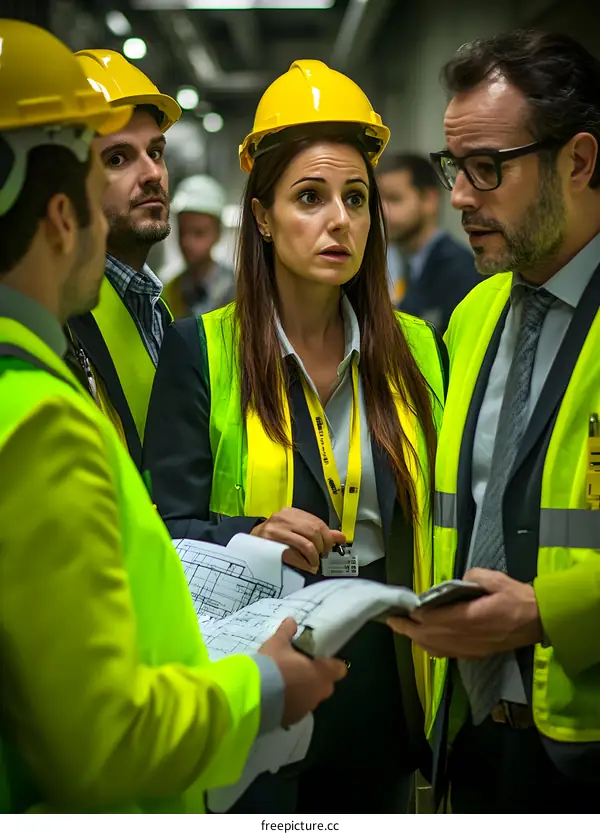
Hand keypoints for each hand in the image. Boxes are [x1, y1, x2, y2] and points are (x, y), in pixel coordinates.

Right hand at [251, 507, 345, 573]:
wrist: (250, 544)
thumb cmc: (275, 538)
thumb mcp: (296, 530)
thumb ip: (319, 532)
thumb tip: (341, 537)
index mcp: (291, 513)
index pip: (317, 522)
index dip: (328, 537)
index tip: (329, 547)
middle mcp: (283, 519)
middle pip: (313, 532)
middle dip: (322, 547)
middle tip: (322, 556)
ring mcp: (275, 532)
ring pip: (306, 544)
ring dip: (314, 557)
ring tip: (314, 563)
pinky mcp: (270, 546)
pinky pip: (294, 555)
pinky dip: (305, 563)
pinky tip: (307, 567)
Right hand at [258, 617, 347, 726]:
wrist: (255, 696)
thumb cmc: (272, 665)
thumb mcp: (277, 643)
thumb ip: (287, 632)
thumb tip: (292, 620)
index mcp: (321, 673)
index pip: (339, 669)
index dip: (332, 664)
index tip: (320, 658)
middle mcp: (318, 692)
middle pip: (325, 684)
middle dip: (316, 677)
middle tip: (300, 667)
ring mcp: (307, 708)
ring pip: (311, 697)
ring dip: (304, 690)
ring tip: (285, 682)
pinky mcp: (293, 719)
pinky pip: (298, 708)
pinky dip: (292, 702)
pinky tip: (278, 695)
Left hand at [387, 569, 542, 658]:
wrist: (539, 620)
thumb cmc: (517, 597)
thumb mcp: (494, 579)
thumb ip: (470, 578)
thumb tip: (455, 583)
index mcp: (470, 618)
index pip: (434, 620)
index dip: (415, 616)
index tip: (401, 609)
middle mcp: (467, 637)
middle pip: (429, 637)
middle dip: (408, 629)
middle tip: (391, 621)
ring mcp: (470, 648)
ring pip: (436, 648)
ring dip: (417, 639)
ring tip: (402, 629)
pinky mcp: (475, 653)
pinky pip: (447, 654)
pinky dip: (431, 648)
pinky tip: (423, 641)